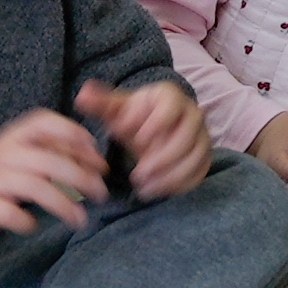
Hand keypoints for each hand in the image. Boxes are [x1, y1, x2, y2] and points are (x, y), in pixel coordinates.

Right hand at [0, 108, 106, 237]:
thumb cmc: (8, 167)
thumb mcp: (28, 150)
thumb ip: (60, 150)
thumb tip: (99, 163)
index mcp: (19, 134)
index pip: (46, 123)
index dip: (74, 135)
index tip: (98, 157)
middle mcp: (6, 152)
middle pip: (49, 162)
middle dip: (81, 179)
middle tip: (102, 194)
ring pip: (35, 189)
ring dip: (64, 205)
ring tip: (81, 219)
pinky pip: (10, 214)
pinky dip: (26, 222)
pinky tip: (34, 225)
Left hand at [89, 77, 215, 202]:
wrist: (153, 128)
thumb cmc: (134, 117)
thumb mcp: (116, 109)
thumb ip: (101, 103)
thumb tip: (82, 96)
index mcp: (170, 96)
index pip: (170, 107)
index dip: (155, 124)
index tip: (135, 140)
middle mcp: (193, 113)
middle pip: (186, 136)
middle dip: (162, 158)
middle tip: (138, 174)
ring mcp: (202, 136)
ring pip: (195, 157)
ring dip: (170, 176)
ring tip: (144, 187)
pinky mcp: (204, 157)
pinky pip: (199, 172)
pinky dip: (179, 185)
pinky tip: (155, 191)